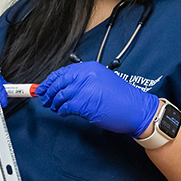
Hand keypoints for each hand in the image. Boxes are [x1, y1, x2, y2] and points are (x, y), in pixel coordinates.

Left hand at [36, 61, 157, 135]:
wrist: (136, 109)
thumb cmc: (122, 99)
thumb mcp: (102, 82)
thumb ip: (83, 82)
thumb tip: (64, 88)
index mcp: (90, 68)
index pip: (64, 72)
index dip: (51, 80)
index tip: (44, 86)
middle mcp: (86, 75)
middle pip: (59, 82)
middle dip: (48, 91)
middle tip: (44, 98)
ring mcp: (85, 88)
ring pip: (60, 95)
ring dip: (54, 103)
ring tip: (54, 107)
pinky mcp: (84, 103)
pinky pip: (65, 106)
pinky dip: (62, 110)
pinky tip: (63, 112)